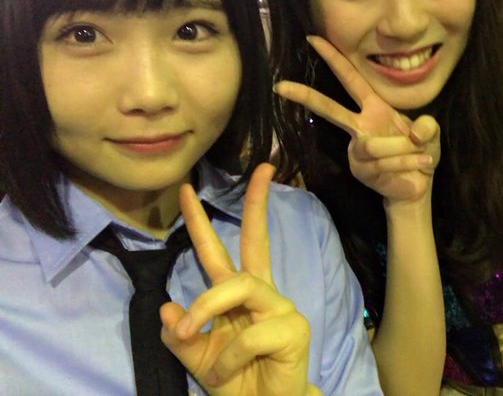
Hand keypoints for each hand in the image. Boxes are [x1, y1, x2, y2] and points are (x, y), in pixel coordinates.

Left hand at [160, 163, 318, 395]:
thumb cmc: (234, 380)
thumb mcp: (195, 357)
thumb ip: (179, 334)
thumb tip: (168, 308)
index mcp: (237, 295)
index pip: (219, 250)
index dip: (201, 221)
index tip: (186, 189)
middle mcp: (261, 293)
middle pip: (255, 242)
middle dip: (256, 203)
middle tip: (261, 169)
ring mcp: (280, 308)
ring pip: (240, 286)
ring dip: (208, 309)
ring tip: (192, 339)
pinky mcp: (292, 329)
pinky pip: (247, 334)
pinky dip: (225, 356)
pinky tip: (223, 373)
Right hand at [275, 36, 439, 202]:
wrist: (419, 185)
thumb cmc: (420, 153)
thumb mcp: (430, 133)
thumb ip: (427, 126)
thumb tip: (412, 133)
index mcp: (373, 107)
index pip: (350, 79)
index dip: (334, 58)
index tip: (313, 39)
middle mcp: (360, 126)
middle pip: (329, 108)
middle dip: (306, 96)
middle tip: (281, 86)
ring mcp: (357, 149)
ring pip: (373, 144)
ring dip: (403, 149)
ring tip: (421, 155)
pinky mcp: (360, 169)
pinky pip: (382, 162)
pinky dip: (407, 162)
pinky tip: (421, 165)